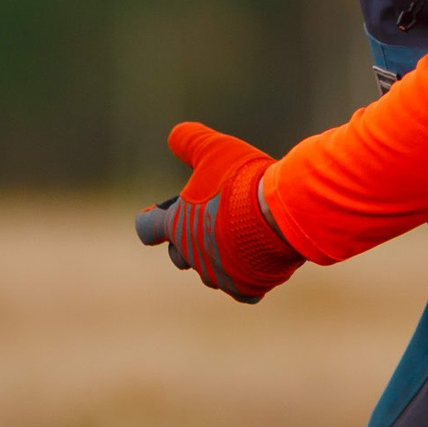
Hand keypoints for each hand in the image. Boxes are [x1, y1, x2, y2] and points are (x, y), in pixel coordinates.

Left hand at [135, 122, 303, 302]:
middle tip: (212, 221)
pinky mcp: (246, 287)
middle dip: (189, 242)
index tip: (158, 215)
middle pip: (179, 256)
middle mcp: (192, 255)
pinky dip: (249, 279)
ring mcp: (219, 275)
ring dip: (221, 258)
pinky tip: (260, 262)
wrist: (280, 214)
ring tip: (242, 237)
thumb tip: (174, 135)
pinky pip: (242, 291)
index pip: (147, 228)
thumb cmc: (242, 182)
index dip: (151, 219)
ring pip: (212, 272)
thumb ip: (190, 141)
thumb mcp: (214, 149)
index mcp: (176, 226)